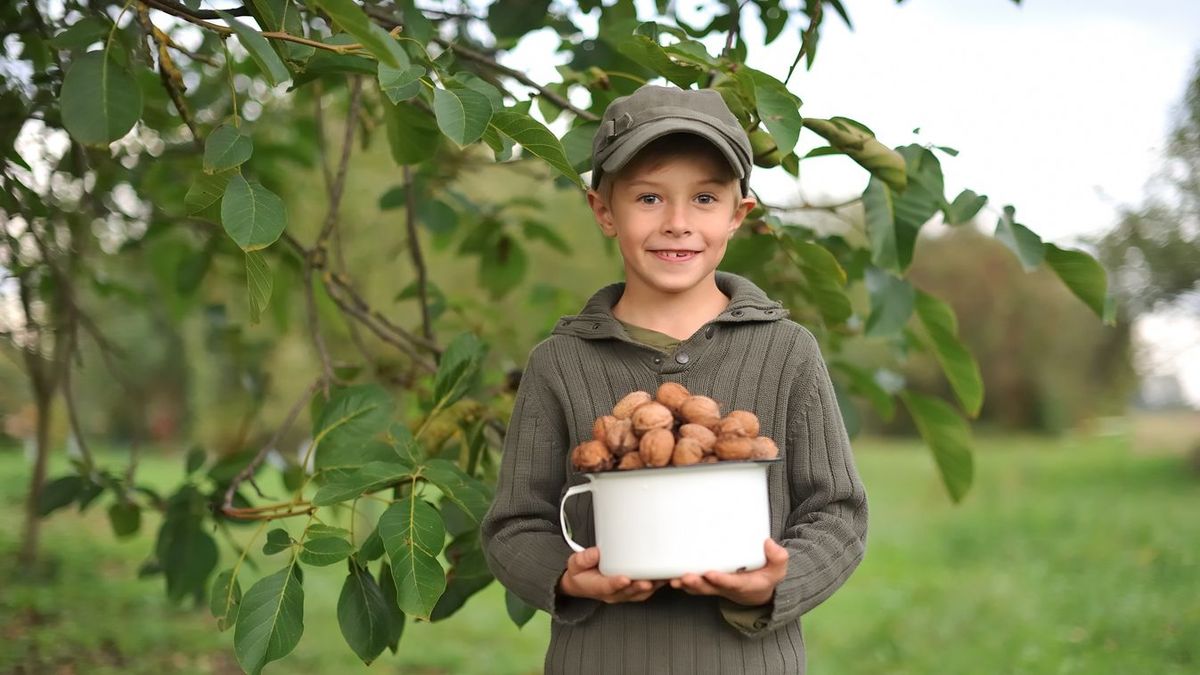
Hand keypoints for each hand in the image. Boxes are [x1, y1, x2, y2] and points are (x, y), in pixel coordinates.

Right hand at [558, 547, 664, 603]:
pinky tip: (666, 576)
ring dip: (652, 587)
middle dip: (639, 587)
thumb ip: (584, 559)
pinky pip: (646, 590)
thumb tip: (595, 553)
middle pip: (628, 592)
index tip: (624, 579)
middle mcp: (614, 593)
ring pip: (640, 593)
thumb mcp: (575, 564)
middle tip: (647, 581)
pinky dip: (656, 584)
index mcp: (598, 587)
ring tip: (663, 578)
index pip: (608, 587)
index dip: (617, 583)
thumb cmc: (581, 574)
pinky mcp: (633, 590)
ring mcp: (624, 594)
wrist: (582, 584)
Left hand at [669, 538, 788, 605]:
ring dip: (685, 584)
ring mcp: (715, 587)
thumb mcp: (778, 569)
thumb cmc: (766, 576)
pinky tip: (666, 574)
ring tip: (671, 579)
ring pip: (698, 588)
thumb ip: (777, 557)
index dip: (721, 580)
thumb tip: (768, 543)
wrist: (758, 591)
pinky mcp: (707, 583)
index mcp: (744, 585)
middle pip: (709, 588)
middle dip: (696, 583)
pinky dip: (681, 581)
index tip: (711, 574)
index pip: (732, 583)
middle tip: (684, 577)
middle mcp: (726, 588)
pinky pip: (693, 584)